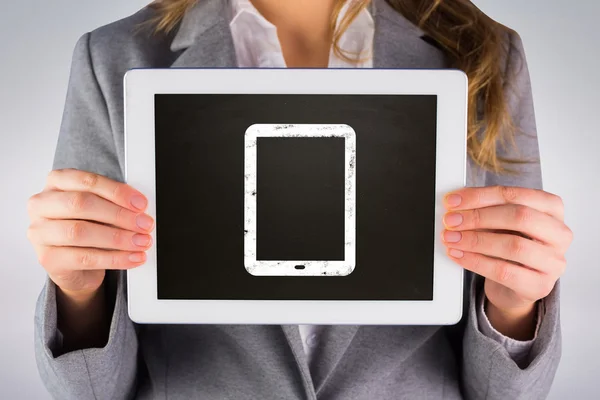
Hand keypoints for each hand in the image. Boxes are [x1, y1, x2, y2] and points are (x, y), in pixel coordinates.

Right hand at [27, 169, 154, 296]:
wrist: (74, 265)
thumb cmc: (88, 227)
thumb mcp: (99, 209)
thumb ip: (114, 203)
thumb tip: (140, 209)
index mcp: (56, 183)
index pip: (87, 182)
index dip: (117, 192)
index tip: (141, 203)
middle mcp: (42, 205)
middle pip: (81, 204)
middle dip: (119, 215)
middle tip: (145, 224)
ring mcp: (40, 233)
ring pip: (80, 232)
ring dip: (118, 238)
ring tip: (142, 242)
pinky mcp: (47, 258)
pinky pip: (85, 258)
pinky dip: (115, 258)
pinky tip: (133, 258)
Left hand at [441, 186, 571, 334]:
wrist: (514, 286)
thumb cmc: (509, 245)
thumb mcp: (500, 223)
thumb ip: (485, 209)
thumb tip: (456, 203)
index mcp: (552, 209)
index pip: (516, 195)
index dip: (481, 196)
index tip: (453, 200)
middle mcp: (560, 233)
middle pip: (519, 217)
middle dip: (479, 217)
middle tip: (451, 220)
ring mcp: (554, 261)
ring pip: (513, 246)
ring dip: (475, 240)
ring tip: (451, 238)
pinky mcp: (540, 285)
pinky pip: (504, 272)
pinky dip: (475, 262)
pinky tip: (458, 255)